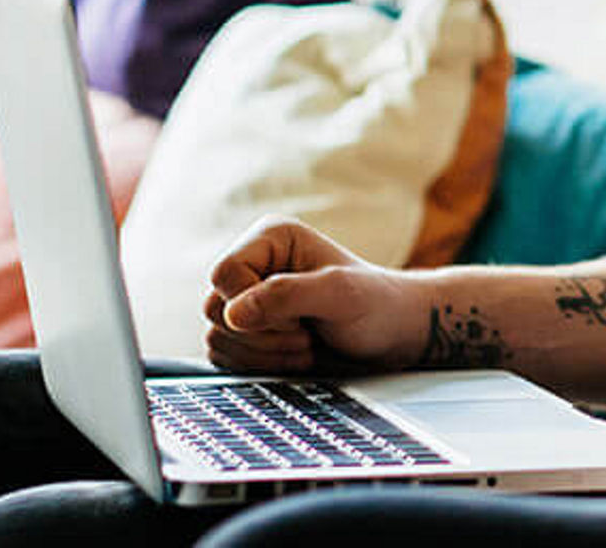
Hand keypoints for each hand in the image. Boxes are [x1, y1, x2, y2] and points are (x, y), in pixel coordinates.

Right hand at [202, 218, 427, 372]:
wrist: (391, 336)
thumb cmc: (376, 305)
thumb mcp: (341, 294)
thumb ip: (287, 295)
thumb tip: (233, 313)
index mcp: (271, 239)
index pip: (224, 274)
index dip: (253, 303)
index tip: (298, 314)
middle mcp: (254, 267)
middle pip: (213, 309)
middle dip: (263, 333)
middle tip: (307, 332)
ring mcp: (247, 302)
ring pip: (216, 338)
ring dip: (265, 353)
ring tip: (308, 344)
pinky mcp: (246, 334)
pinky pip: (224, 358)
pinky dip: (260, 365)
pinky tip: (297, 356)